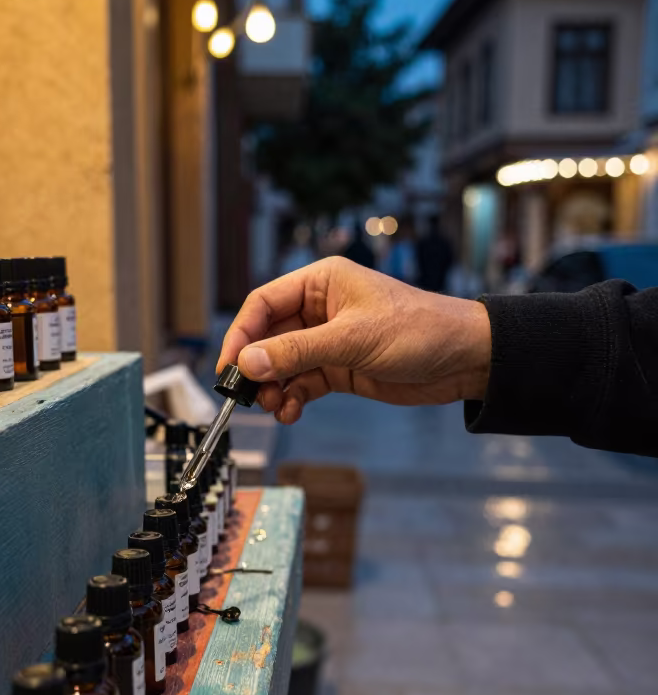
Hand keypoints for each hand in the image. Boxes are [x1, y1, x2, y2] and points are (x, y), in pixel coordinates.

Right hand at [217, 256, 490, 423]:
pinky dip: (292, 398)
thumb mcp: (353, 339)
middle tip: (248, 395)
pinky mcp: (340, 368)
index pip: (264, 304)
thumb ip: (298, 351)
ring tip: (275, 406)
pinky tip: (292, 411)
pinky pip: (302, 383)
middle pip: (268, 337)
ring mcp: (329, 340)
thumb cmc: (420, 330)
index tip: (229, 366)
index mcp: (321, 283)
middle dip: (257, 367)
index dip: (241, 335)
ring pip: (283, 364)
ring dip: (273, 387)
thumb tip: (249, 362)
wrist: (465, 359)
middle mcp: (320, 309)